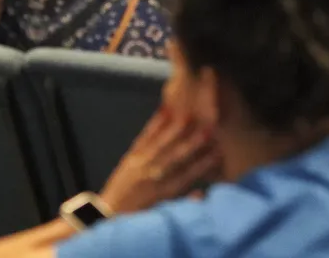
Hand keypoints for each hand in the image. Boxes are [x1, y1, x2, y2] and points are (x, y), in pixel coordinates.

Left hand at [99, 108, 220, 214]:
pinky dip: (154, 125)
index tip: (219, 151)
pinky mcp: (130, 156)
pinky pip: (143, 138)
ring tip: (189, 116)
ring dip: (175, 129)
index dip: (205, 163)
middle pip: (176, 157)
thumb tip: (202, 194)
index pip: (188, 175)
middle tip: (209, 129)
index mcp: (164, 193)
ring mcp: (140, 165)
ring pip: (160, 144)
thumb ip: (183, 204)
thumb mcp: (163, 215)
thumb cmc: (139, 216)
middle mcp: (153, 177)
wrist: (108, 214)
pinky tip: (163, 112)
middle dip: (193, 143)